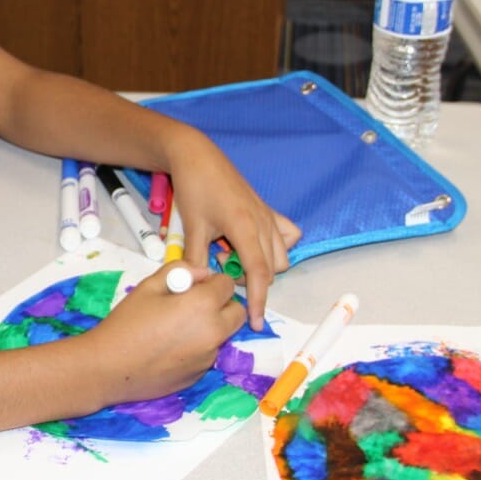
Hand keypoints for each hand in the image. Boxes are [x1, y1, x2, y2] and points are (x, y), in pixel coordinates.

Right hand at [83, 263, 244, 404]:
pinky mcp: (200, 374)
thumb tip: (202, 273)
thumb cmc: (127, 322)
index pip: (227, 285)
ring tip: (176, 330)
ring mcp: (209, 356)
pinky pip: (208, 354)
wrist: (109, 368)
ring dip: (210, 327)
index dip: (212, 283)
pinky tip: (169, 350)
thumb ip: (181, 270)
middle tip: (194, 306)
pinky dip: (198, 348)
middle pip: (237, 312)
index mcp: (203, 305)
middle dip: (222, 305)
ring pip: (223, 334)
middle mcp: (214, 332)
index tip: (193, 287)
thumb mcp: (149, 285)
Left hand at [165, 129, 299, 329]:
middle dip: (250, 279)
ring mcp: (268, 215)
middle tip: (220, 264)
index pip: (259, 273)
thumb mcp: (192, 228)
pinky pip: (287, 235)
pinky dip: (277, 247)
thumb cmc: (194, 189)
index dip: (259, 300)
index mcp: (245, 227)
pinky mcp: (268, 209)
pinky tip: (254, 245)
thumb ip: (198, 261)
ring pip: (280, 256)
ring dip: (261, 264)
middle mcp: (263, 222)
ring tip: (230, 253)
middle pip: (271, 268)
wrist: (198, 157)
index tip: (257, 322)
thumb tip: (201, 287)